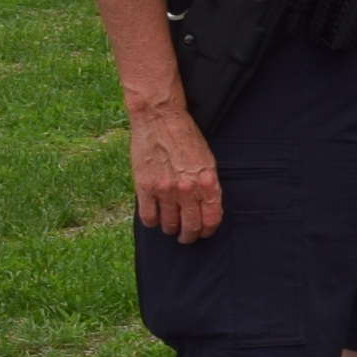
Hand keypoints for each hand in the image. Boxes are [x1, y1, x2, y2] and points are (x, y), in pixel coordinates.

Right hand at [127, 101, 220, 239]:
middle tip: (186, 237)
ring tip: (170, 228)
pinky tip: (155, 219)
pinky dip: (152, 222)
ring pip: (169, 224)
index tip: (204, 233)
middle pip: (191, 226)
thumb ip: (207, 185)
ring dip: (171, 230)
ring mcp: (165, 190)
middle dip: (189, 236)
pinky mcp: (145, 187)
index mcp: (207, 182)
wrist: (160, 120)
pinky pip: (148, 216)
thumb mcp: (207, 160)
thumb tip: (205, 206)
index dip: (208, 231)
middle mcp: (187, 189)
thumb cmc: (186, 138)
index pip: (212, 219)